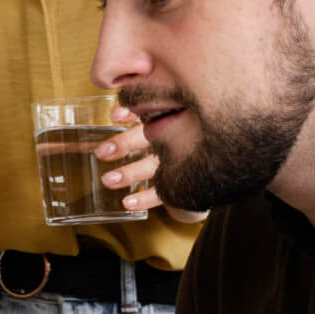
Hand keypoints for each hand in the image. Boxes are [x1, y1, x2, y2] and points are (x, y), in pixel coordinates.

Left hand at [97, 106, 207, 224]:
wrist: (212, 160)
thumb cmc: (175, 133)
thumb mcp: (160, 118)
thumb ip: (136, 113)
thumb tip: (114, 114)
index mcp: (173, 116)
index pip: (154, 110)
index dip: (133, 113)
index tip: (114, 117)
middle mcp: (179, 136)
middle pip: (152, 138)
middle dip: (125, 144)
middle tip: (102, 152)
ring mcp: (182, 160)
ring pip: (155, 166)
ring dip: (130, 174)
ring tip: (108, 180)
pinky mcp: (185, 182)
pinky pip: (165, 192)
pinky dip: (145, 198)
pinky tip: (128, 202)